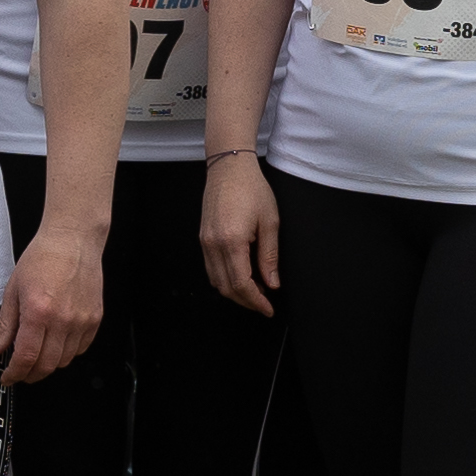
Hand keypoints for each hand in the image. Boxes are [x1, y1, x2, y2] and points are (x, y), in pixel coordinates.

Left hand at [0, 224, 104, 385]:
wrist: (72, 240)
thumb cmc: (42, 258)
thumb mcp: (14, 290)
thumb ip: (5, 326)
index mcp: (38, 312)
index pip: (26, 357)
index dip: (15, 373)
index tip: (8, 377)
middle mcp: (63, 320)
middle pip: (47, 365)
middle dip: (30, 375)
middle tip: (20, 373)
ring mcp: (82, 321)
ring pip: (64, 360)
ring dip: (48, 365)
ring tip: (37, 356)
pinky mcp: (95, 319)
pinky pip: (80, 349)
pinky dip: (66, 353)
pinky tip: (56, 344)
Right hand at [200, 155, 280, 315]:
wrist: (229, 167)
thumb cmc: (251, 189)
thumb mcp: (270, 222)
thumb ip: (269, 256)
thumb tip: (272, 283)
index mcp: (232, 241)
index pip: (241, 284)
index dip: (255, 301)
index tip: (267, 308)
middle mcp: (213, 244)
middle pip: (226, 288)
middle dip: (246, 301)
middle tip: (264, 303)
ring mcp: (205, 242)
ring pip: (216, 281)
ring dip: (235, 292)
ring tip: (256, 290)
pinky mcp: (203, 238)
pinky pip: (211, 268)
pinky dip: (225, 279)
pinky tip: (241, 275)